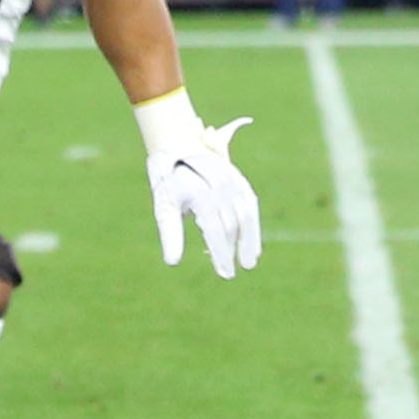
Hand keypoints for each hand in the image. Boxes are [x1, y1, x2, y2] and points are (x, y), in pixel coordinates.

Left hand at [134, 91, 261, 277]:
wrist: (177, 145)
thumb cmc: (167, 179)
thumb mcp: (165, 206)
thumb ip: (171, 234)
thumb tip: (172, 263)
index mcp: (202, 196)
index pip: (216, 232)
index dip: (221, 255)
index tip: (225, 274)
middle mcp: (221, 189)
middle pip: (231, 227)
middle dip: (232, 251)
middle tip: (230, 273)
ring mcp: (233, 183)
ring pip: (246, 215)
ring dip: (249, 240)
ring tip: (249, 261)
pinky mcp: (239, 181)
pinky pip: (250, 204)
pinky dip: (253, 223)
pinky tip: (253, 241)